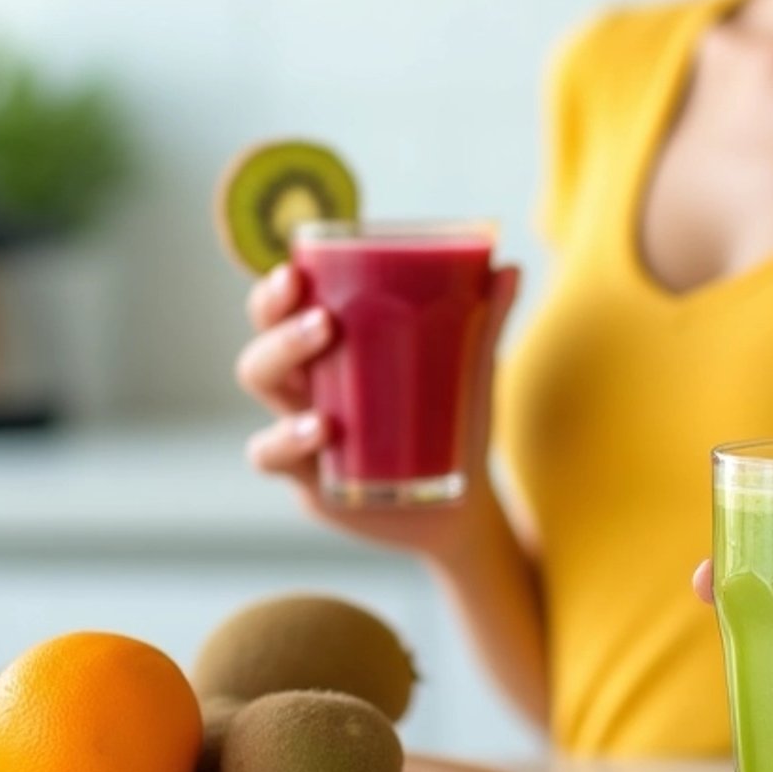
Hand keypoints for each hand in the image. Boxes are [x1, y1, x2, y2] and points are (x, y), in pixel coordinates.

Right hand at [238, 258, 522, 562]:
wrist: (461, 504)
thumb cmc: (455, 421)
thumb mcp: (472, 370)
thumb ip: (488, 320)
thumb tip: (510, 268)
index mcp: (335, 351)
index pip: (283, 311)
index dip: (275, 293)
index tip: (295, 273)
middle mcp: (309, 387)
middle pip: (263, 350)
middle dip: (280, 331)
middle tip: (324, 322)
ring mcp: (302, 432)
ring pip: (262, 393)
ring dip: (284, 374)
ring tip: (324, 373)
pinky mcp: (308, 478)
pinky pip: (272, 456)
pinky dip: (288, 441)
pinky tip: (324, 432)